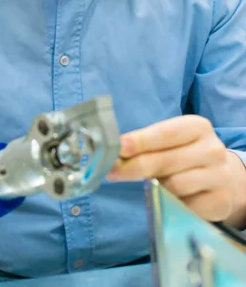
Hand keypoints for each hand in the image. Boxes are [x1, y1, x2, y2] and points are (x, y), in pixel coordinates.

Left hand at [107, 115, 242, 222]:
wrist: (222, 177)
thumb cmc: (185, 154)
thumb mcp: (170, 141)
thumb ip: (145, 144)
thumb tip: (114, 152)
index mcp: (198, 127)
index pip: (166, 133)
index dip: (141, 140)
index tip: (119, 147)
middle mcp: (212, 149)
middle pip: (166, 161)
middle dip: (134, 167)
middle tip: (112, 172)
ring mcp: (219, 176)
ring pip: (174, 186)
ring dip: (156, 187)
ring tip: (152, 184)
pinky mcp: (220, 202)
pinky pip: (184, 206)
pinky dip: (171, 204)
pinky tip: (170, 198)